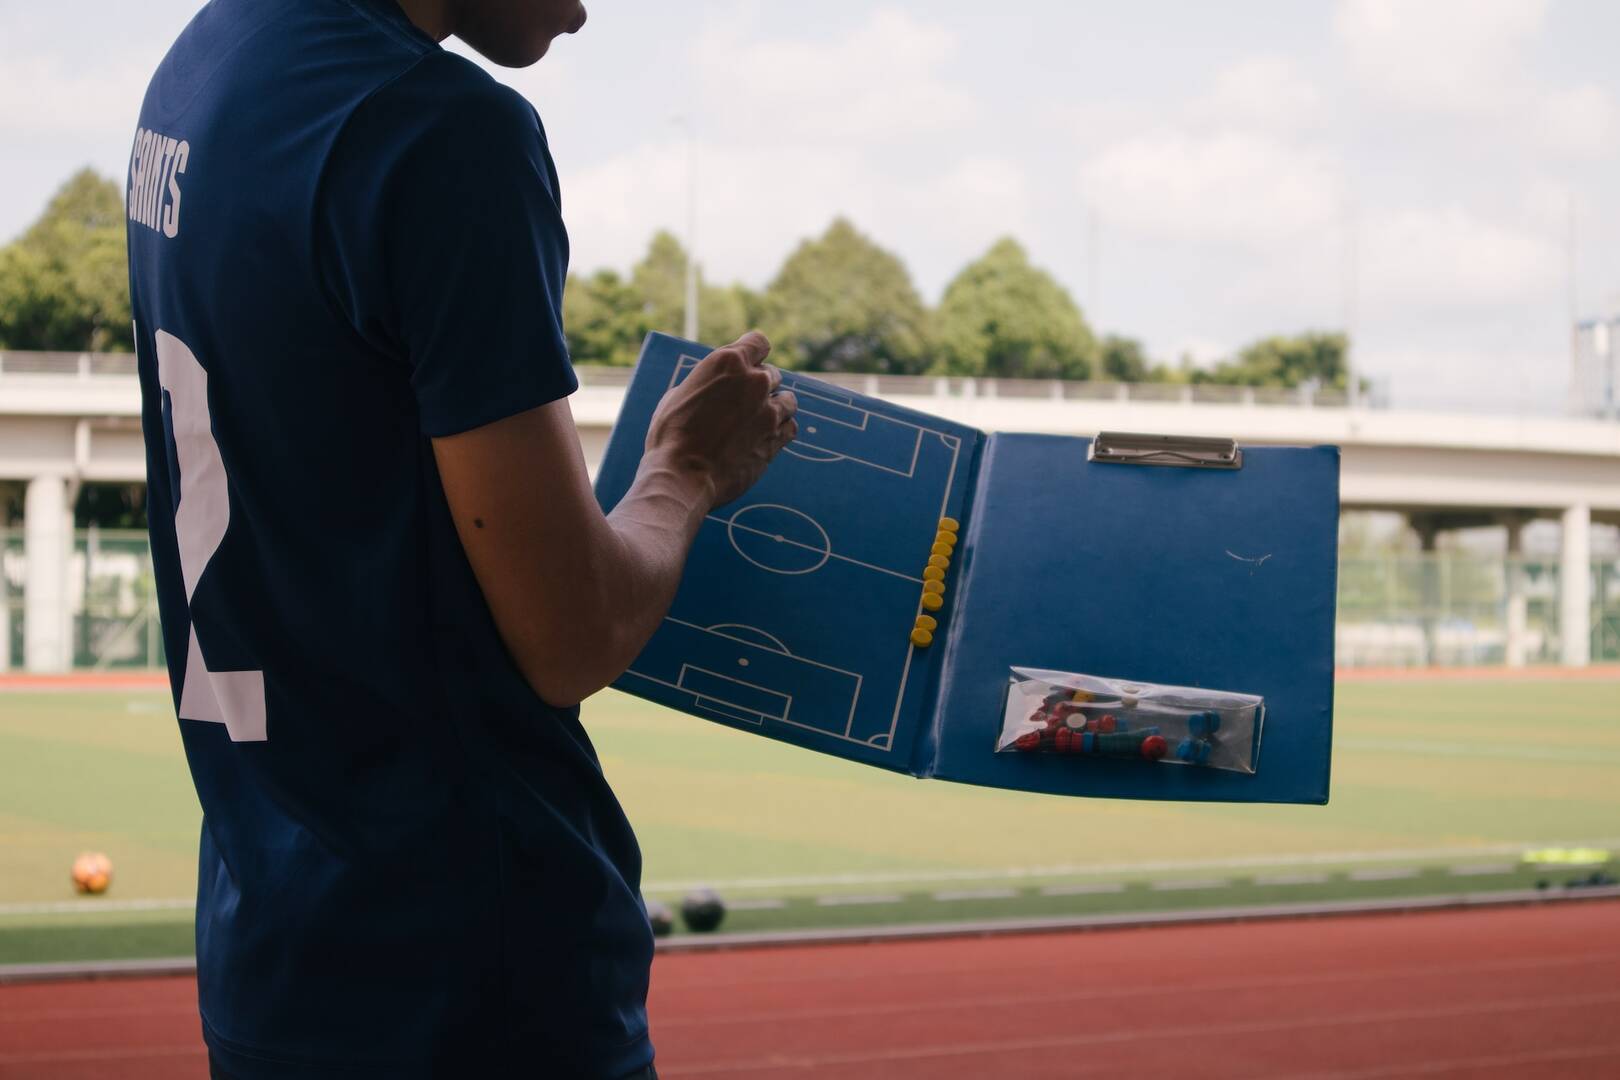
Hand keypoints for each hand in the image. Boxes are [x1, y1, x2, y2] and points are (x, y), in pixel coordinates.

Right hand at [644, 331, 797, 507]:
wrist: (682, 476)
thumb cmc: (671, 436)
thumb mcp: (680, 394)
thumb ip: (708, 383)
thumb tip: (716, 385)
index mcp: (728, 362)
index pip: (759, 342)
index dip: (754, 353)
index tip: (750, 364)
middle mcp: (755, 381)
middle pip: (771, 373)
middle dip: (759, 386)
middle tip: (743, 404)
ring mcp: (770, 410)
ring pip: (788, 399)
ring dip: (776, 407)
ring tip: (758, 421)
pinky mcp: (777, 437)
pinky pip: (791, 427)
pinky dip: (781, 431)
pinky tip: (764, 437)